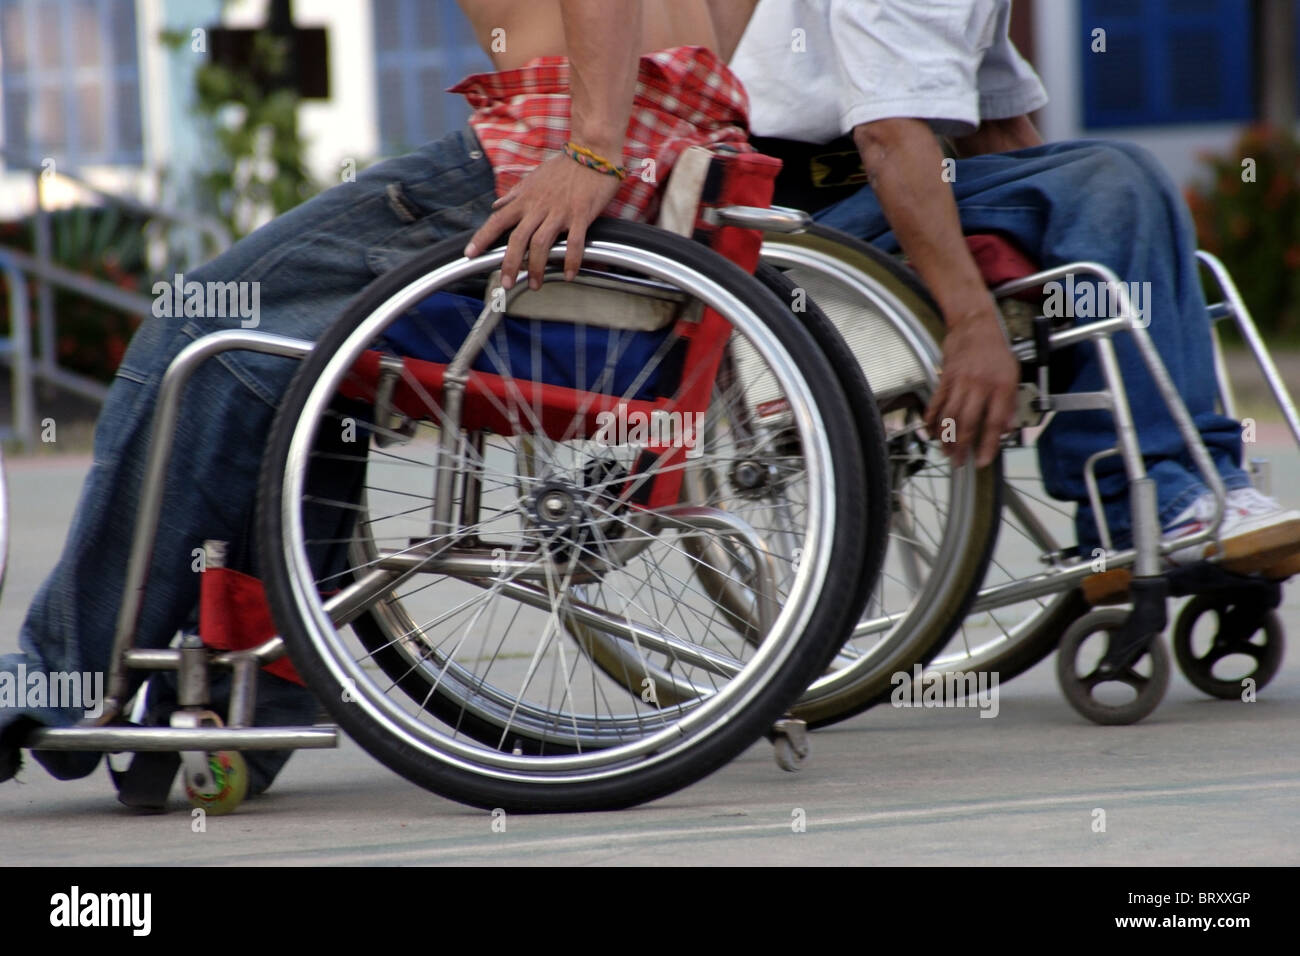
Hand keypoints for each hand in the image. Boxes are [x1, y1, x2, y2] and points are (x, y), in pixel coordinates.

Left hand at [464, 153, 622, 289]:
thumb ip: (514, 194)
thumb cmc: (564, 166)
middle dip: (509, 263)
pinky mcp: (581, 214)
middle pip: (517, 238)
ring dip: (536, 267)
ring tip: (535, 284)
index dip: (482, 237)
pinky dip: (570, 260)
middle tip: (506, 283)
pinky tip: (568, 274)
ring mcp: (559, 211)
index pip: (498, 220)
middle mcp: (539, 206)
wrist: (593, 151)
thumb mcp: (534, 177)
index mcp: (526, 199)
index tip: (469, 254)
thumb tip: (496, 205)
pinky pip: (574, 242)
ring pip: (541, 243)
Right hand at [923, 307, 1020, 468]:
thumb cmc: (996, 349)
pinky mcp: (945, 378)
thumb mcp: (1013, 374)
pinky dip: (931, 420)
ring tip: (945, 452)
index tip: (983, 461)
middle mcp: (980, 386)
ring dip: (946, 438)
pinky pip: (936, 403)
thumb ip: (1010, 403)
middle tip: (959, 463)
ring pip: (950, 416)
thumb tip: (1008, 429)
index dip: (989, 445)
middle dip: (962, 447)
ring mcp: (960, 382)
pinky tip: (930, 432)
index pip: (994, 422)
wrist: (975, 323)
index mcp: (1001, 386)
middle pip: (967, 423)